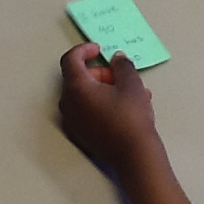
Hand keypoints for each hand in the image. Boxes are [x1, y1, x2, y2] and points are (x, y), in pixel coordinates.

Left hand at [58, 43, 158, 172]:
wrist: (135, 155)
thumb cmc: (131, 119)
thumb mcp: (131, 83)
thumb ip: (122, 65)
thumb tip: (118, 59)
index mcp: (76, 88)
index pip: (70, 59)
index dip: (83, 50)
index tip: (96, 48)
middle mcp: (69, 104)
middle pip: (79, 77)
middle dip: (101, 72)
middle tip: (121, 76)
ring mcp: (73, 120)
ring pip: (85, 94)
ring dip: (105, 88)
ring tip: (132, 92)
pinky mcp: (81, 133)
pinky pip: (88, 109)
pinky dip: (102, 102)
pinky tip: (125, 106)